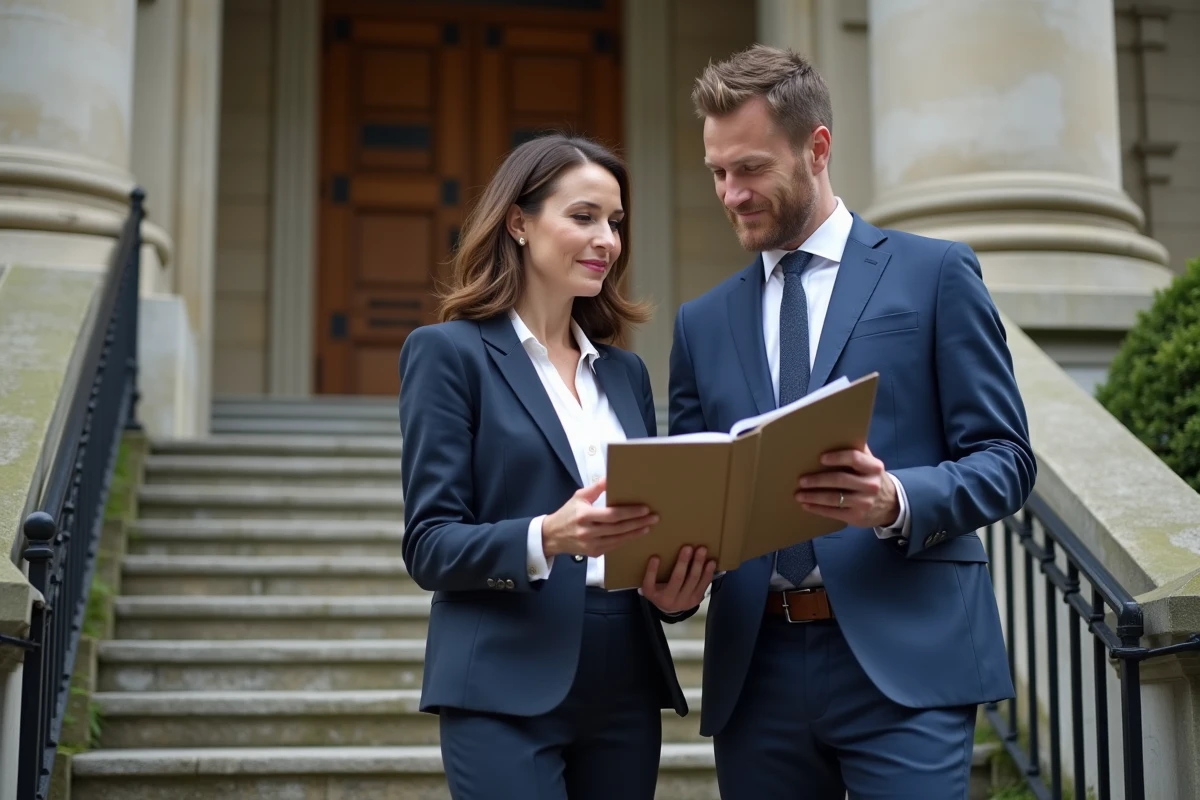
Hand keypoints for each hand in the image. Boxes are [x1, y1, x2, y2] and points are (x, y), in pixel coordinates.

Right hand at [542, 478, 656, 559]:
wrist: (552, 536)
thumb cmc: (567, 513)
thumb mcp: (579, 497)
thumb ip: (596, 488)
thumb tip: (610, 477)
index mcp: (585, 515)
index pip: (612, 515)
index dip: (630, 512)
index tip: (645, 509)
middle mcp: (588, 532)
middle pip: (618, 528)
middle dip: (638, 523)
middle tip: (654, 518)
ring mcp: (591, 545)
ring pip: (618, 539)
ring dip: (635, 533)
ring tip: (649, 526)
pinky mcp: (594, 553)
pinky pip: (614, 546)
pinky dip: (626, 540)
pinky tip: (635, 534)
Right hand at [641, 546, 716, 614]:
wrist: (671, 609)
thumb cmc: (659, 591)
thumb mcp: (650, 586)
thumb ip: (651, 574)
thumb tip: (656, 553)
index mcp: (655, 596)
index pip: (650, 583)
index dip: (652, 570)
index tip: (655, 557)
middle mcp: (670, 600)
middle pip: (677, 579)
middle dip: (683, 562)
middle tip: (688, 547)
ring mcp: (685, 601)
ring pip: (693, 581)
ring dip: (698, 564)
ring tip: (702, 550)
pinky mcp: (697, 599)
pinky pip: (704, 585)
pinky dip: (708, 573)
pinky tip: (711, 562)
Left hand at [794, 444, 898, 527]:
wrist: (890, 505)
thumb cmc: (871, 478)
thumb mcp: (870, 464)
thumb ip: (857, 451)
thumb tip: (833, 433)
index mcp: (873, 467)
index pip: (855, 458)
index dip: (837, 457)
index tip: (820, 458)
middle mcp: (871, 484)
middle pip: (840, 479)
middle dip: (818, 480)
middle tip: (801, 480)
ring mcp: (864, 502)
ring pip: (833, 498)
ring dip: (813, 496)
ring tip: (798, 494)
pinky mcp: (857, 517)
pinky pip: (833, 512)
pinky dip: (817, 509)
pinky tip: (806, 505)